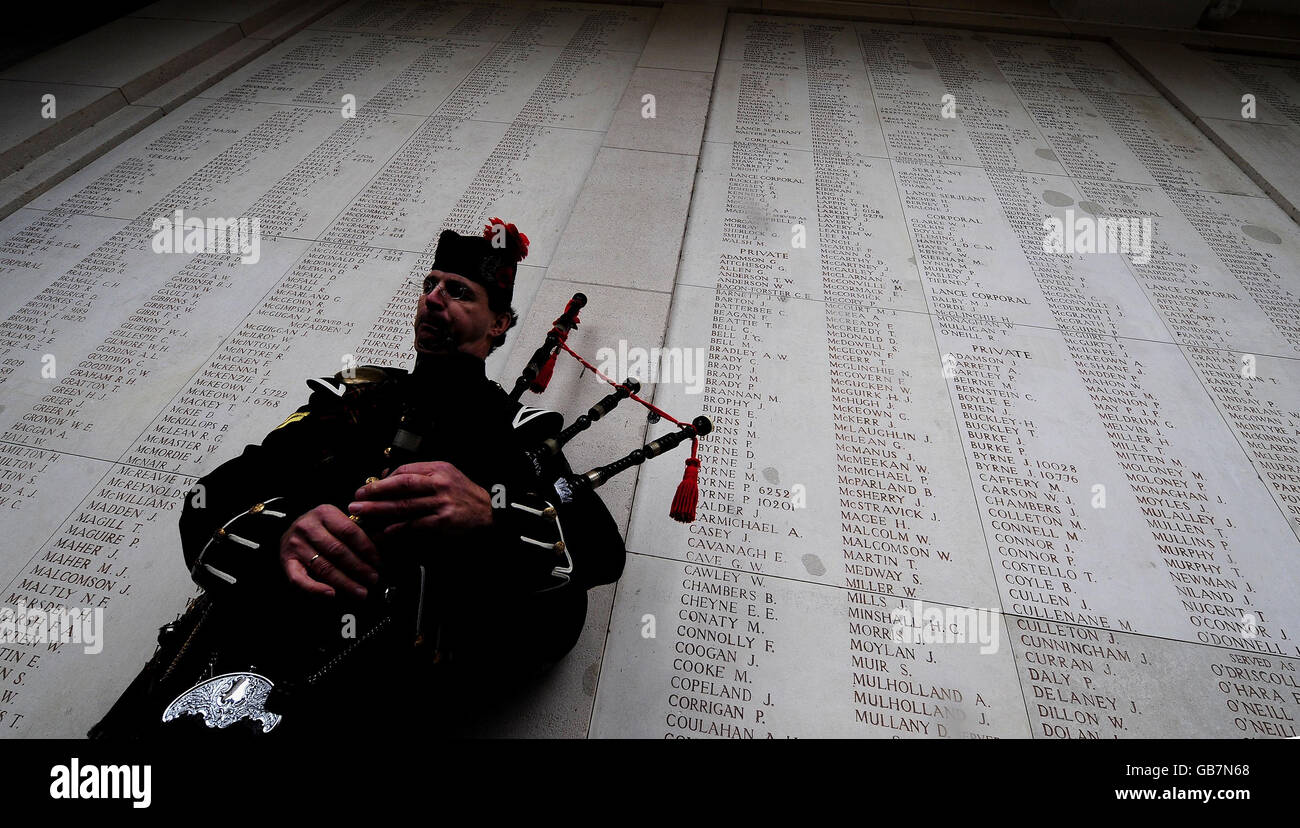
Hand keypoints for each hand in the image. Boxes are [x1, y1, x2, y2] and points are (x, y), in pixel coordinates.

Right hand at [279, 504, 380, 598]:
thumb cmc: (322, 528)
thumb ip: (358, 531)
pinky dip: (316, 589)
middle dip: (359, 568)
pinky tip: (331, 594)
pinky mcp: (286, 561)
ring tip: (361, 591)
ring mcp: (295, 544)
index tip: (378, 563)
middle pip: (338, 551)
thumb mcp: (338, 521)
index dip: (367, 549)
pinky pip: (300, 579)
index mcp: (324, 513)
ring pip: (324, 567)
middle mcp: (307, 527)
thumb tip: (381, 545)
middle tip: (373, 579)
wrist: (290, 529)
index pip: (350, 532)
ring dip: (345, 582)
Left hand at [347, 461, 492, 540]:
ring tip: (362, 514)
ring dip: (379, 512)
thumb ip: (419, 474)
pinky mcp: (442, 523)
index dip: (383, 480)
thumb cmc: (464, 494)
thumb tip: (387, 477)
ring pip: (404, 507)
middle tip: (356, 498)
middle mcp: (440, 485)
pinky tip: (383, 532)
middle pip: (401, 487)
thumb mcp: (446, 474)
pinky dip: (396, 529)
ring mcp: (441, 505)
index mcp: (439, 470)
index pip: (405, 471)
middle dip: (375, 493)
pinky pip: (414, 526)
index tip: (368, 488)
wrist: (490, 512)